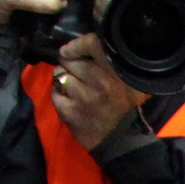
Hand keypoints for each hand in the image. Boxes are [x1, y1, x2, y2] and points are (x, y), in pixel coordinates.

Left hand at [53, 34, 148, 150]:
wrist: (118, 140)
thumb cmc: (122, 107)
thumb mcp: (130, 83)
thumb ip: (115, 63)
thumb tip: (95, 44)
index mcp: (115, 71)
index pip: (90, 44)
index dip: (76, 46)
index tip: (70, 51)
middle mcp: (100, 80)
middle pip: (69, 60)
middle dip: (69, 66)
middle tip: (76, 75)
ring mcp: (83, 96)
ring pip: (60, 75)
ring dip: (63, 81)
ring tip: (72, 89)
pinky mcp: (70, 111)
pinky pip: (55, 94)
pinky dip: (59, 97)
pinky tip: (69, 102)